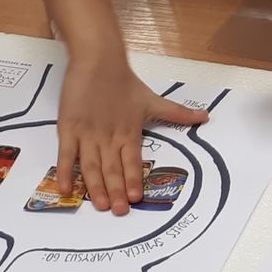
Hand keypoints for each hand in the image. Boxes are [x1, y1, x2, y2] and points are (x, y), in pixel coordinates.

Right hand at [57, 50, 207, 214]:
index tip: (135, 198)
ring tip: (99, 205)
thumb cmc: (124, 81)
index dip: (133, 180)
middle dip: (115, 191)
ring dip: (94, 187)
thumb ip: (178, 113)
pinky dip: (65, 173)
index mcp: (129, 132)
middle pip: (112, 168)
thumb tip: (205, 116)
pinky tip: (66, 190)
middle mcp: (109, 136)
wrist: (98, 60)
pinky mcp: (69, 127)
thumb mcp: (153, 100)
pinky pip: (66, 155)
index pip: (132, 161)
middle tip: (118, 211)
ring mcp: (88, 133)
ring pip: (91, 166)